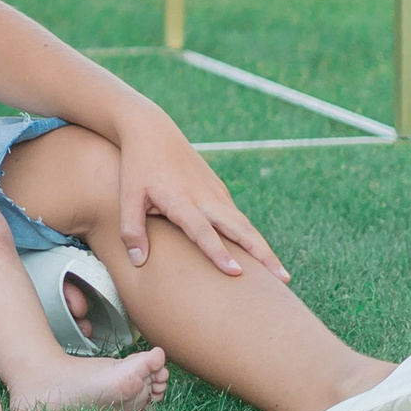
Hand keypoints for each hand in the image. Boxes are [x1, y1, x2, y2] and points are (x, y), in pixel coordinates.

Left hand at [114, 111, 286, 279]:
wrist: (152, 131)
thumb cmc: (138, 165)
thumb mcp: (128, 195)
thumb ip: (131, 229)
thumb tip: (138, 262)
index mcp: (181, 200)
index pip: (202, 231)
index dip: (218, 253)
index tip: (236, 273)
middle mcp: (204, 197)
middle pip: (238, 229)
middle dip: (261, 254)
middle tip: (282, 279)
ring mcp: (214, 192)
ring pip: (244, 224)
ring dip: (263, 248)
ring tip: (281, 275)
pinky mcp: (218, 190)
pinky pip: (238, 217)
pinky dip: (252, 237)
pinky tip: (262, 256)